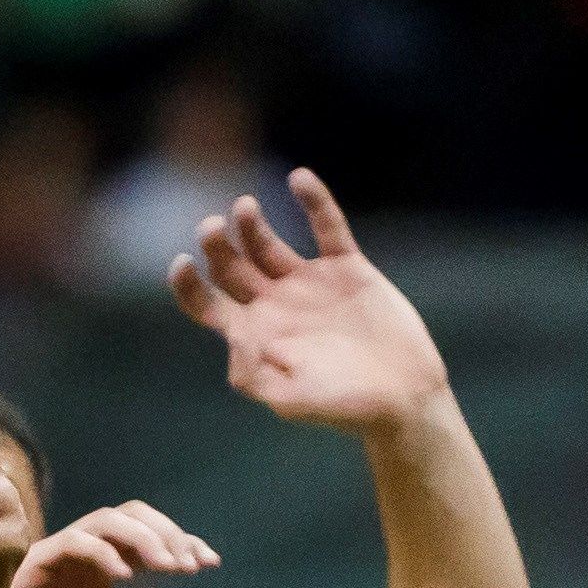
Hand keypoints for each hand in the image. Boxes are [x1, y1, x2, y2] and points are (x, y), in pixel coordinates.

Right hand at [0, 503, 219, 587]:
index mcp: (100, 574)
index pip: (146, 541)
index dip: (180, 544)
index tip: (210, 562)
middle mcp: (83, 558)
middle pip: (131, 517)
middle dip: (168, 533)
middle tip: (192, 563)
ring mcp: (60, 556)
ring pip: (106, 521)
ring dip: (144, 537)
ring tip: (170, 566)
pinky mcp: (35, 563)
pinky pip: (73, 542)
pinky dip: (103, 552)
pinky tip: (126, 576)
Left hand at [170, 172, 448, 431]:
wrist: (404, 397)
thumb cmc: (345, 409)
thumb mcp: (293, 402)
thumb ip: (256, 378)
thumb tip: (233, 341)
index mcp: (253, 335)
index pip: (207, 303)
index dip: (189, 284)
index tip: (183, 262)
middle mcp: (274, 305)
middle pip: (231, 267)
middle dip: (217, 245)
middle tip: (212, 228)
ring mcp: (308, 284)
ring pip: (268, 243)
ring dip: (250, 223)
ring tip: (243, 208)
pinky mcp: (347, 269)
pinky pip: (327, 228)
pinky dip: (314, 202)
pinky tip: (299, 177)